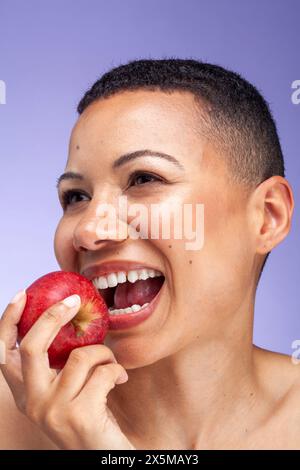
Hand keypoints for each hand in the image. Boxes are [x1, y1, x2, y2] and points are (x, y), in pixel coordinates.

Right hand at [0, 291, 134, 449]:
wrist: (106, 454)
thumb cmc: (91, 415)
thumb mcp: (67, 390)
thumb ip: (58, 364)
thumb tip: (66, 315)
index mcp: (26, 394)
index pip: (4, 353)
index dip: (8, 321)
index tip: (22, 294)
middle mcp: (33, 404)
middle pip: (31, 347)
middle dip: (53, 316)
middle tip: (74, 301)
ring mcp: (53, 411)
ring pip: (79, 356)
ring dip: (104, 353)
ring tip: (111, 365)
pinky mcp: (79, 415)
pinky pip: (103, 371)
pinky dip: (117, 370)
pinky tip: (120, 380)